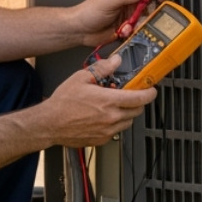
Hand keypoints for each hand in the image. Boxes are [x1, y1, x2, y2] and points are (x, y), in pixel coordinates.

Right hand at [39, 55, 156, 145]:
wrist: (49, 124)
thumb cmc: (63, 103)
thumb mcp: (81, 78)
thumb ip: (102, 69)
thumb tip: (115, 61)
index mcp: (108, 101)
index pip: (140, 98)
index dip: (150, 93)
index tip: (151, 90)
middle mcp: (111, 117)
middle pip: (137, 111)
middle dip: (138, 102)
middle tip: (131, 95)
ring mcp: (108, 131)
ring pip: (128, 122)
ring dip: (127, 113)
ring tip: (115, 106)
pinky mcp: (102, 140)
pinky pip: (117, 131)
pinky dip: (115, 124)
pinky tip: (104, 116)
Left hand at [68, 0, 167, 48]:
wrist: (81, 30)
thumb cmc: (89, 11)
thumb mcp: (108, 0)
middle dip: (151, 7)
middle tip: (149, 13)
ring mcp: (129, 11)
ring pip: (146, 14)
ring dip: (142, 21)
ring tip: (132, 24)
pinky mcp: (128, 25)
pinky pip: (139, 26)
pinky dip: (134, 30)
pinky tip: (125, 30)